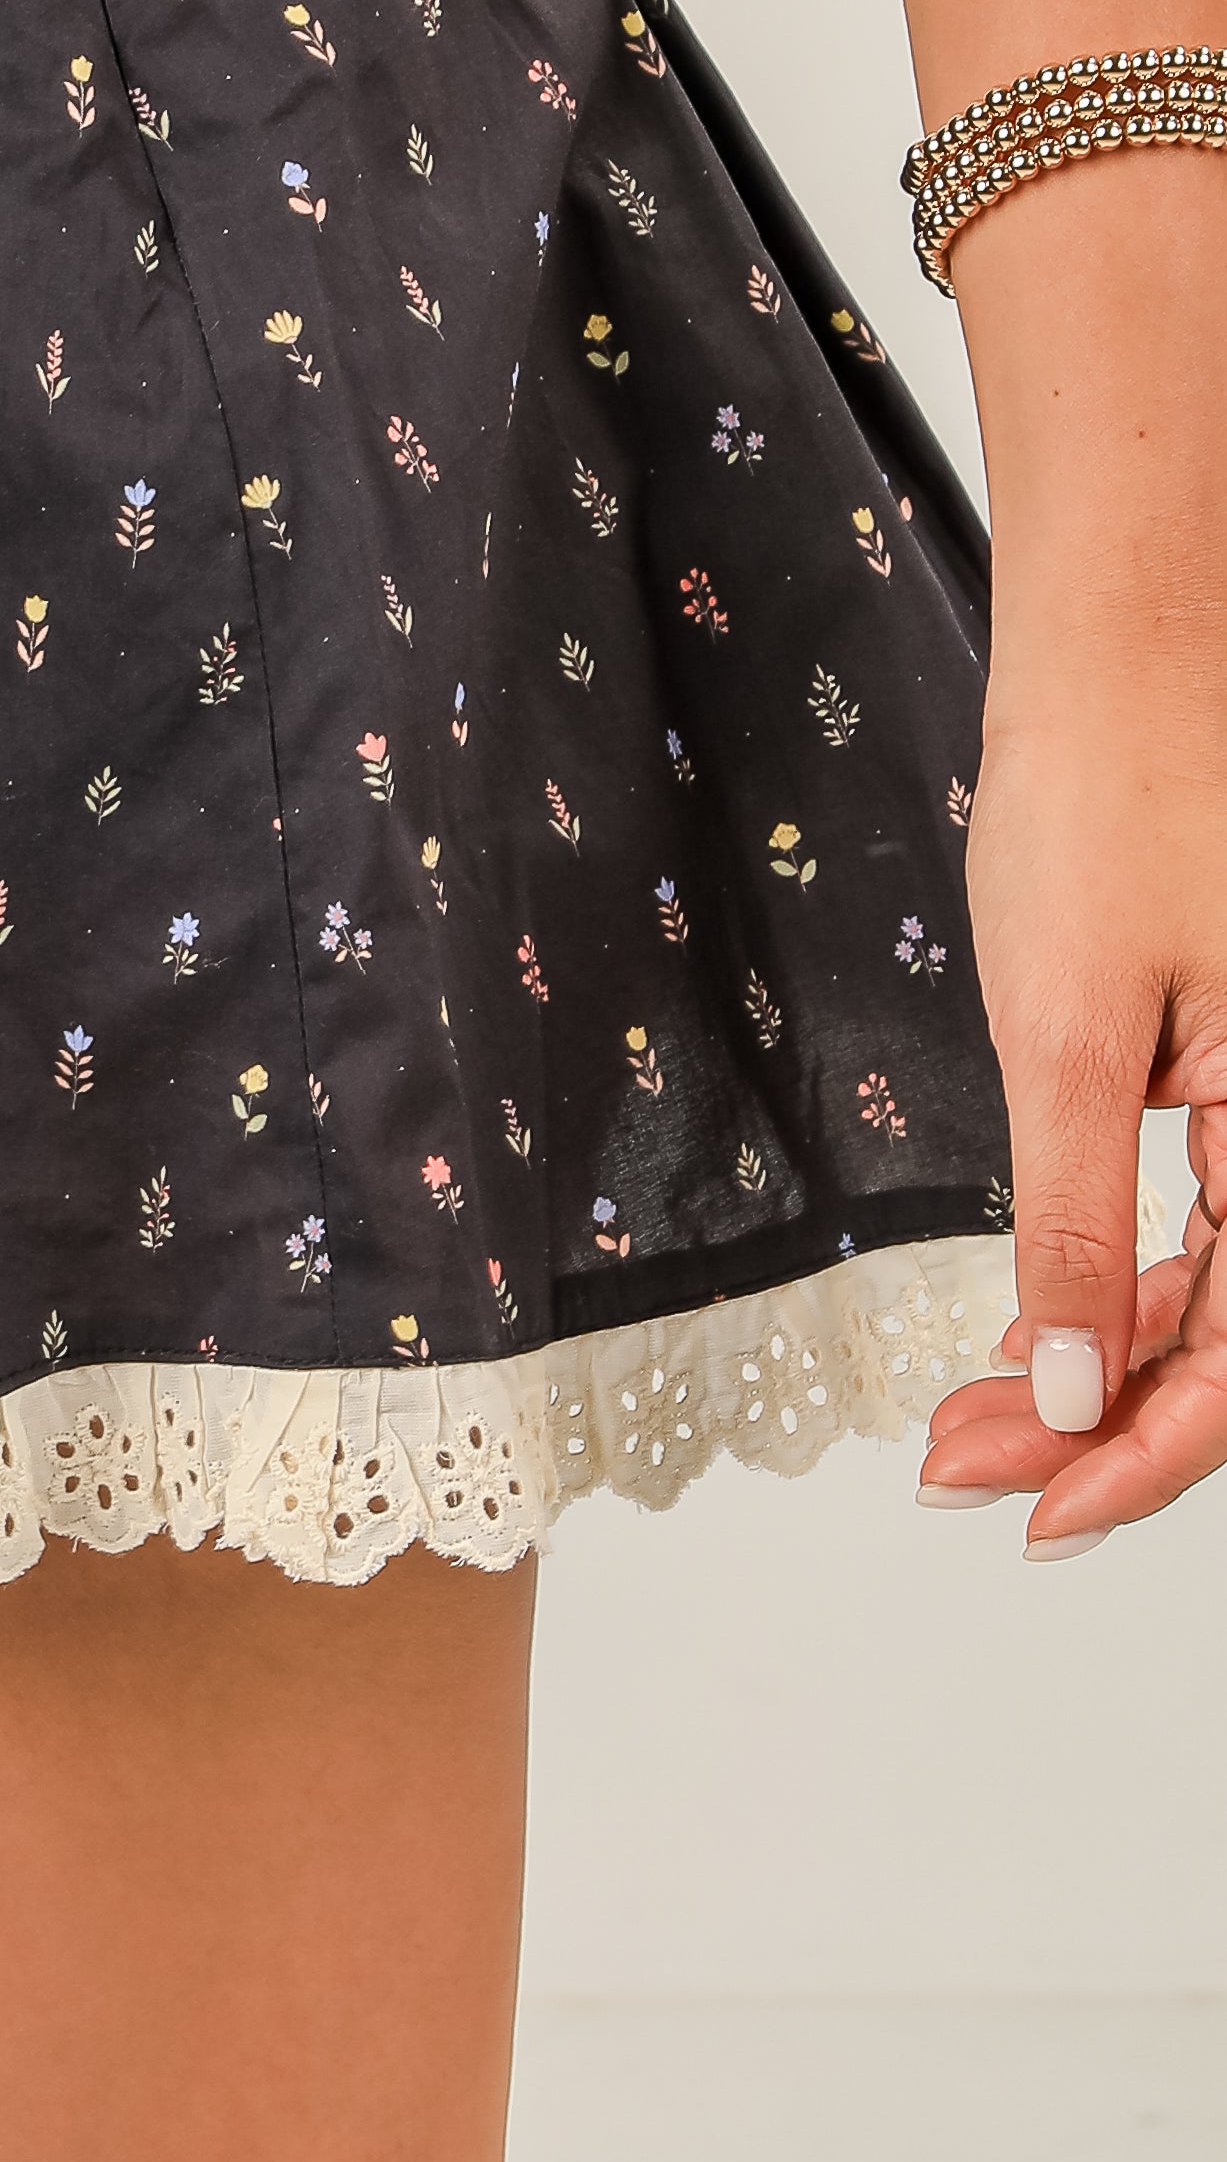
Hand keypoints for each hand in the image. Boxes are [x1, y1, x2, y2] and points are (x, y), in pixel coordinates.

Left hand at [918, 692, 1226, 1551]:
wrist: (1118, 651)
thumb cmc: (1107, 799)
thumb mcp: (1068, 1033)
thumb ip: (1083, 1224)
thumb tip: (1079, 1387)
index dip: (1143, 1457)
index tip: (1031, 1510)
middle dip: (1098, 1419)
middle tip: (959, 1464)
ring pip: (1216, 1283)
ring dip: (1100, 1358)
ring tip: (969, 1414)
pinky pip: (1203, 1211)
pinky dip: (1116, 1276)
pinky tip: (1032, 1324)